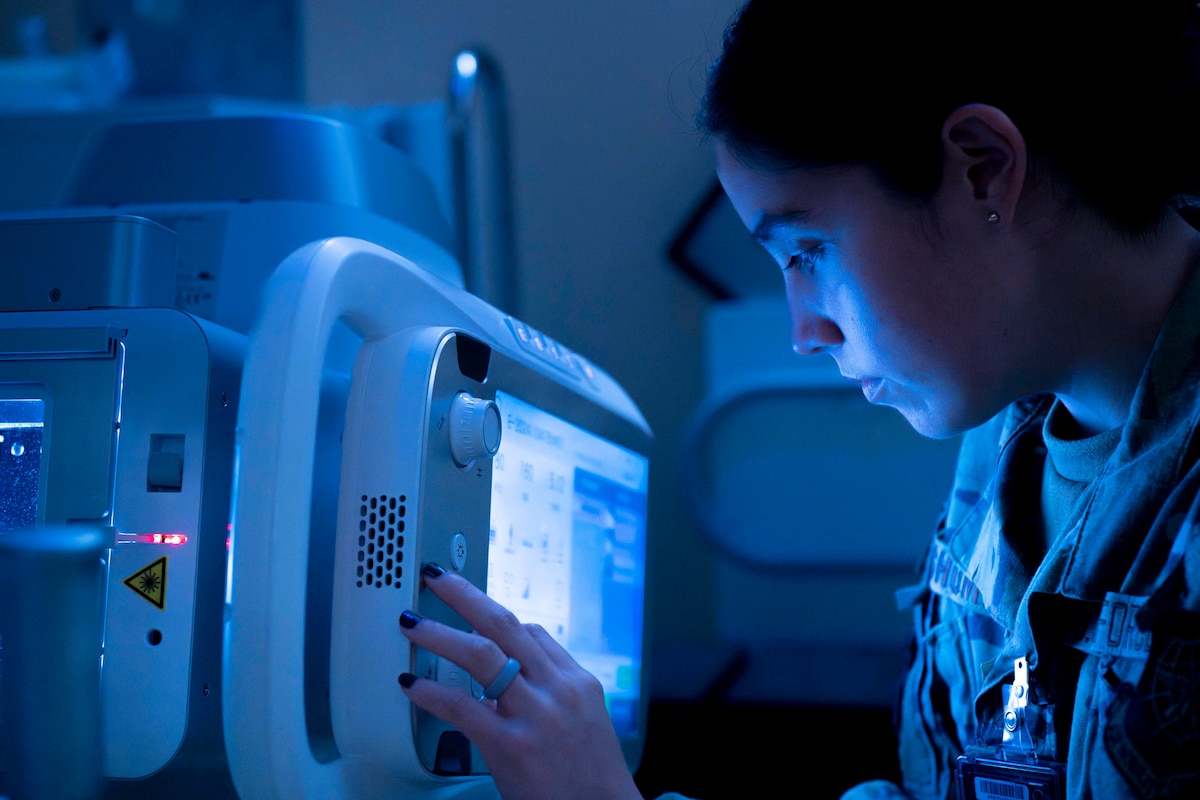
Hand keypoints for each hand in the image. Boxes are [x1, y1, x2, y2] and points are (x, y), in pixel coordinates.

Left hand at [399, 563, 644, 799]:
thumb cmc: (590, 781)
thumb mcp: (585, 724)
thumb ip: (550, 695)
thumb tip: (507, 680)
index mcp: (577, 682)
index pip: (533, 633)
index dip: (495, 617)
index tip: (469, 606)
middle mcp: (558, 690)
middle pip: (504, 625)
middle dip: (465, 596)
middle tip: (436, 578)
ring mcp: (536, 716)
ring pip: (480, 655)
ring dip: (439, 634)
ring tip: (411, 624)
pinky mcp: (512, 746)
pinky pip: (463, 707)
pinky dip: (432, 691)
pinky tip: (413, 685)